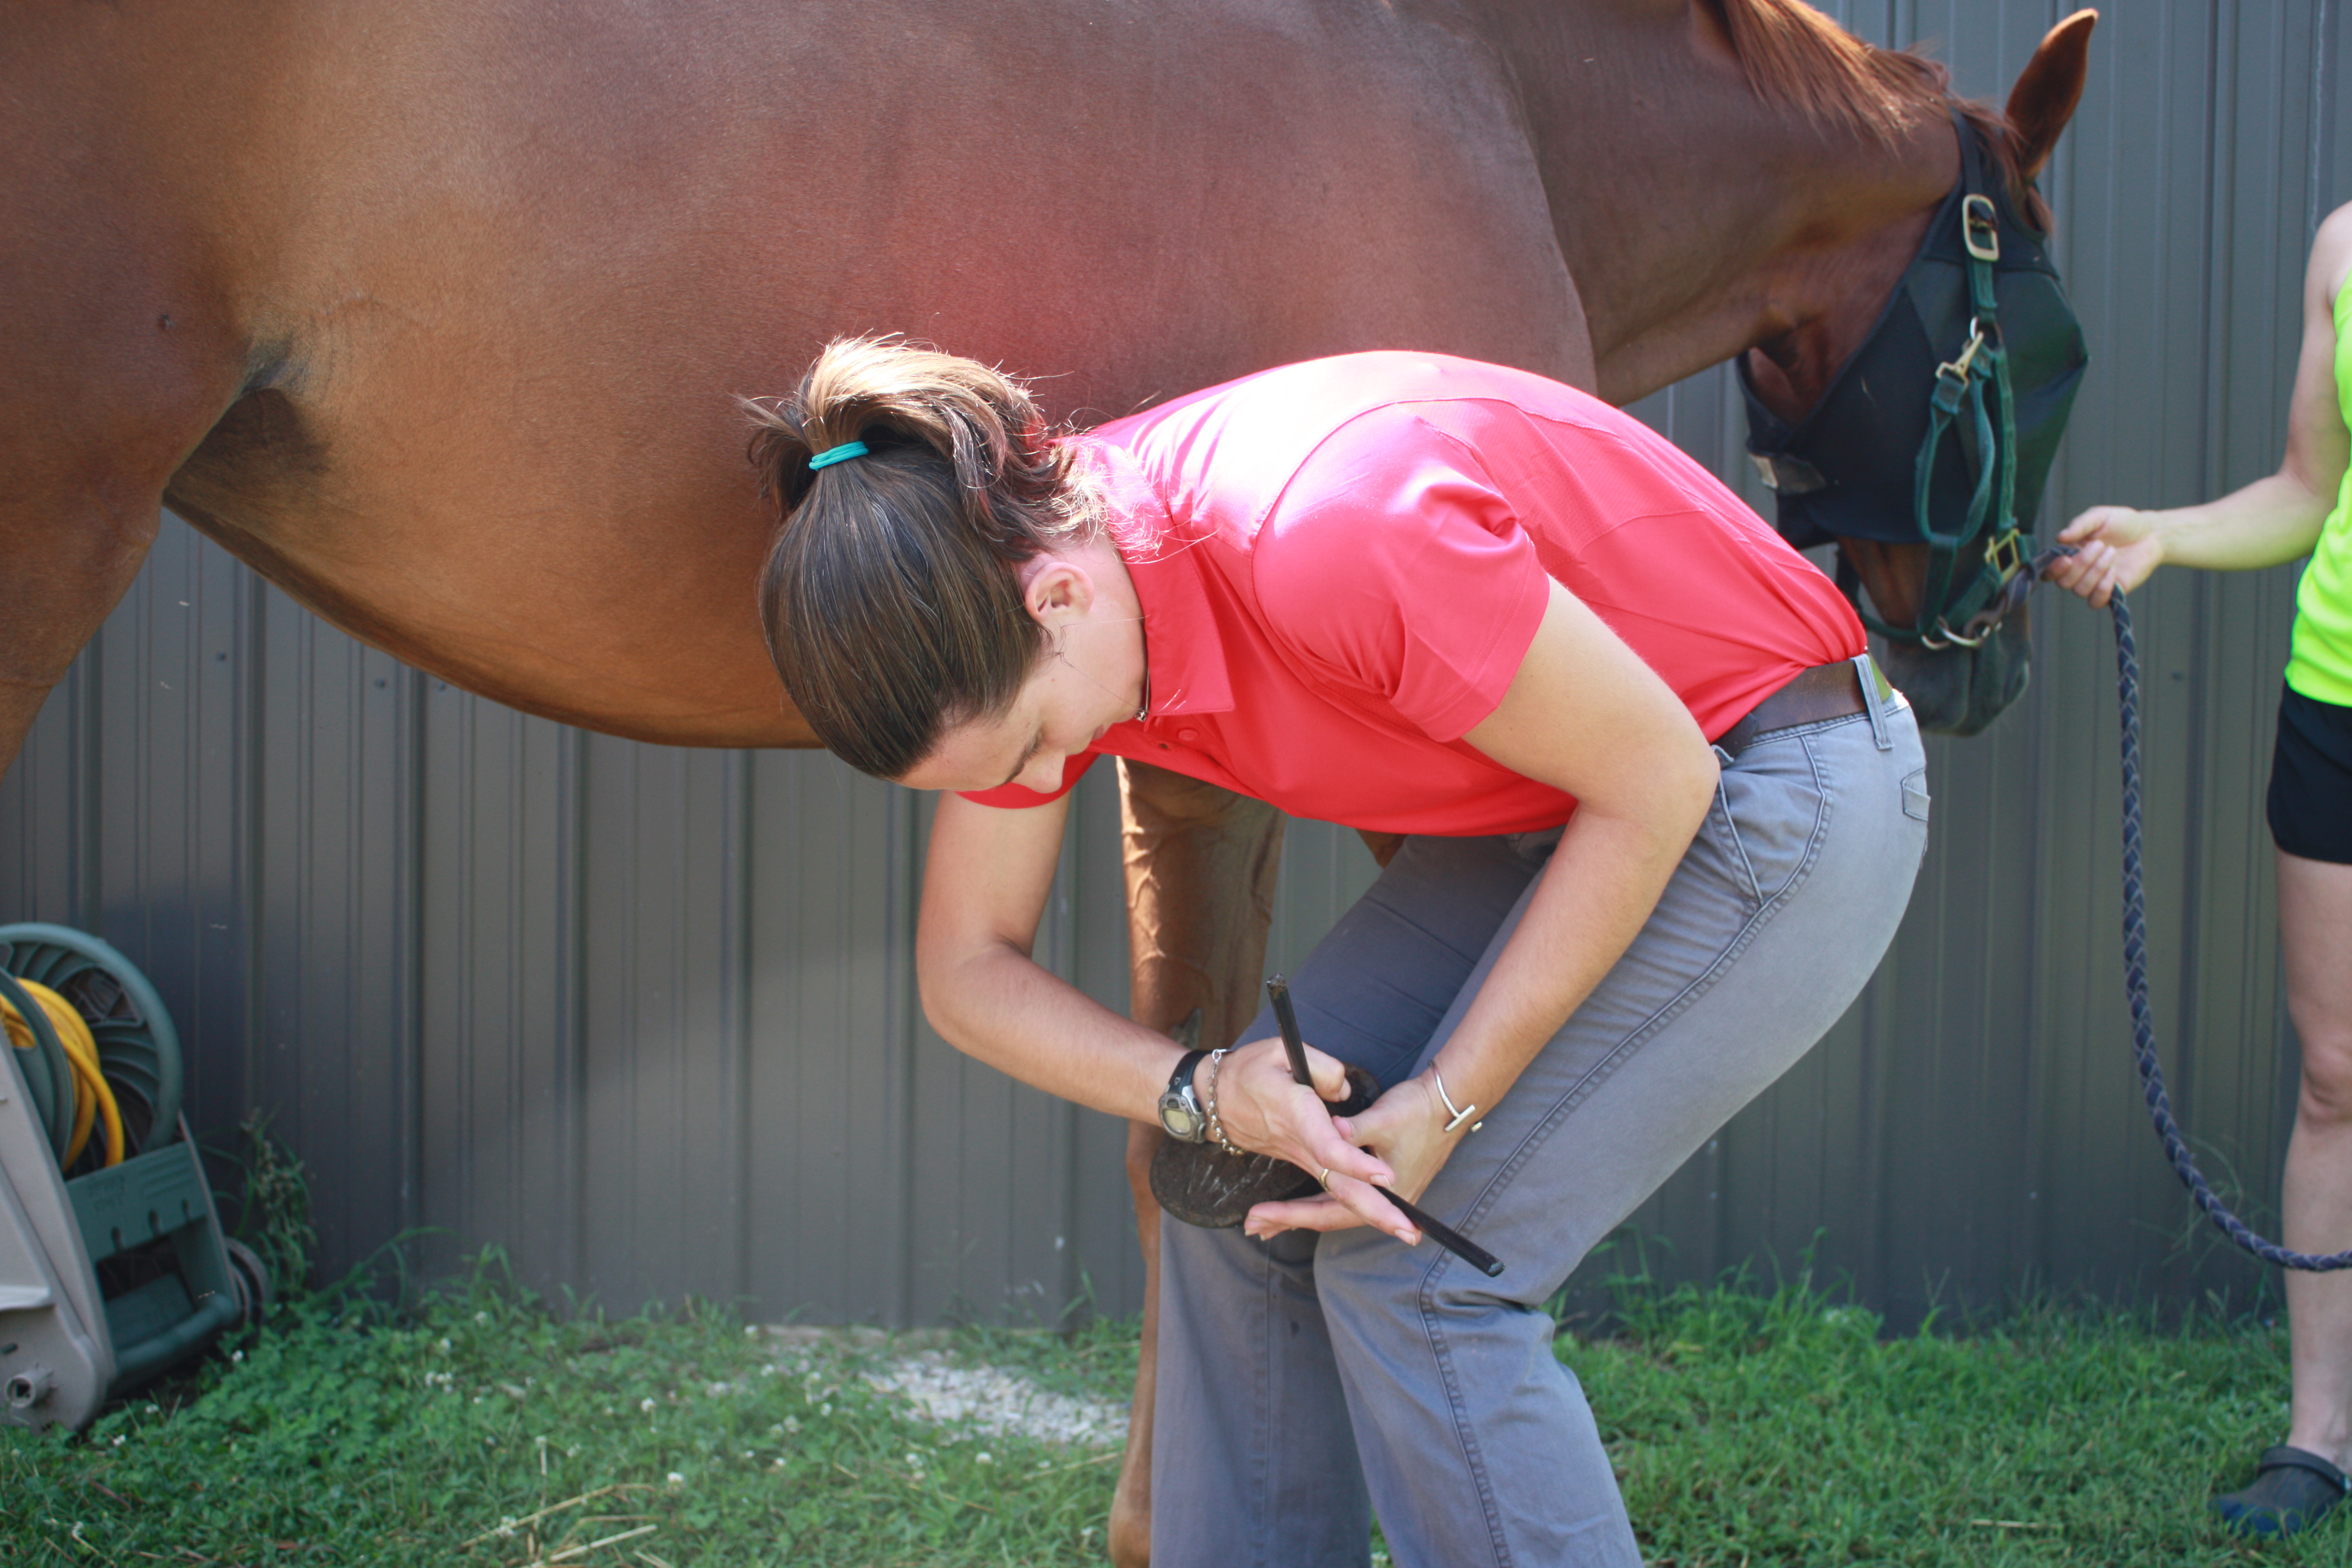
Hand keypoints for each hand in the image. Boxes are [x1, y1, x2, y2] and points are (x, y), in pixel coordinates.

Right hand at [1211, 1036, 1408, 1241]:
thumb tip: (1344, 1093)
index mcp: (1295, 1115)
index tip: (1384, 1175)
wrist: (1214, 1099)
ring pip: (1335, 1194)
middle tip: (1409, 1231)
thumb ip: (1322, 1068)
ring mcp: (1300, 1157)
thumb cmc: (1248, 1070)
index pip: (1327, 1146)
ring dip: (1370, 1214)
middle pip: (1338, 1185)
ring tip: (1406, 1231)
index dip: (1355, 1162)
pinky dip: (1352, 1210)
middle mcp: (1299, 1144)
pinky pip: (1328, 1193)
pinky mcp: (1302, 1160)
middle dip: (1374, 1209)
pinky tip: (1379, 1220)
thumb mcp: (1281, 1050)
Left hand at [1241, 1072, 1457, 1244]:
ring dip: (1302, 1216)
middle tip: (1254, 1225)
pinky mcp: (1382, 1183)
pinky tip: (1301, 1204)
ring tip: (1268, 1222)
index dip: (1292, 1216)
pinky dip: (1318, 1203)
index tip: (1260, 1217)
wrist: (1448, 1103)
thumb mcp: (1382, 1119)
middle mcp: (1386, 1202)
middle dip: (1290, 1222)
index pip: (1329, 1213)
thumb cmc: (1417, 1110)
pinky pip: (1343, 1199)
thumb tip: (1328, 1135)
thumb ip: (1352, 1131)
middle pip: (1329, 1219)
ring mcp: (1385, 1195)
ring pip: (1335, 1211)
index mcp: (1384, 1192)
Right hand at [2048, 506, 2163, 607]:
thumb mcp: (2100, 516)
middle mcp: (2078, 572)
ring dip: (2096, 571)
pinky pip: (2096, 601)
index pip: (2049, 572)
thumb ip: (2079, 525)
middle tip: (2101, 544)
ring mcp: (2094, 583)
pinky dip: (2103, 588)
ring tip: (2112, 552)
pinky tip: (2114, 571)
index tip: (2067, 559)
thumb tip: (2059, 537)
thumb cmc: (2123, 523)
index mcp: (2070, 554)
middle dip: (2082, 564)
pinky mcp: (2110, 592)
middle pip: (2064, 582)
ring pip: (2080, 591)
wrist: (2150, 534)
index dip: (2053, 570)